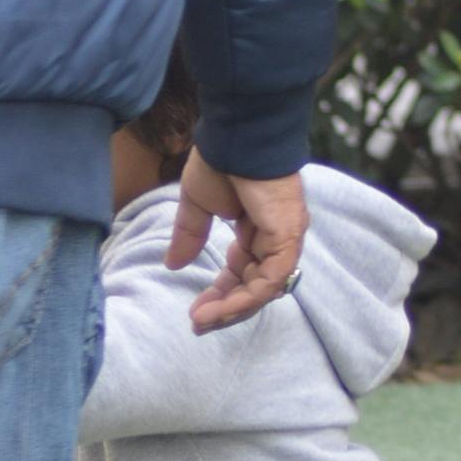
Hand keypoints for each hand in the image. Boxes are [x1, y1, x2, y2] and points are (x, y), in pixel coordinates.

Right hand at [166, 151, 308, 333]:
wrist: (236, 136)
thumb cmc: (221, 161)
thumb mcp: (198, 204)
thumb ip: (190, 236)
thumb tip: (173, 264)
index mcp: (257, 230)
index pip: (242, 273)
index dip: (220, 294)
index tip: (195, 311)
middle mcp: (275, 239)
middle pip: (253, 286)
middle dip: (225, 308)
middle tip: (198, 324)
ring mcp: (284, 239)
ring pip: (263, 290)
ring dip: (232, 309)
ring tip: (203, 320)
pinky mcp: (287, 238)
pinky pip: (270, 280)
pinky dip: (245, 297)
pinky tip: (219, 307)